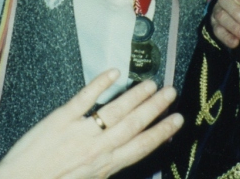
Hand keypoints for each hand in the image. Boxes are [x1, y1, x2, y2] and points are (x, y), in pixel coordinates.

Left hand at [0, 69, 182, 178]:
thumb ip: (106, 165)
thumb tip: (124, 152)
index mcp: (105, 166)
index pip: (141, 146)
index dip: (162, 132)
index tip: (177, 120)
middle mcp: (97, 148)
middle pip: (134, 124)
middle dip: (155, 108)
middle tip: (170, 92)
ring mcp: (81, 131)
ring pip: (116, 110)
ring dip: (136, 95)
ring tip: (151, 83)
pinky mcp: (61, 117)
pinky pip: (85, 97)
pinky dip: (100, 83)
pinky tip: (114, 73)